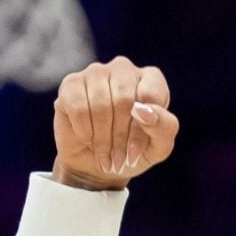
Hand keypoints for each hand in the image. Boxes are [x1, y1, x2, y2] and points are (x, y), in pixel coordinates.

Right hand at [51, 57, 178, 191]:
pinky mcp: (71, 84)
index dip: (142, 129)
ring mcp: (96, 73)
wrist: (95, 166)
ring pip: (100, 104)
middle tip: (118, 158)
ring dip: (102, 138)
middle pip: (124, 99)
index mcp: (150, 79)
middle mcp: (123, 69)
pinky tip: (87, 139)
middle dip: (120, 136)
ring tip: (104, 153)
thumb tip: (141, 110)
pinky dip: (84, 131)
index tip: (135, 152)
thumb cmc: (130, 153)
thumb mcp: (158, 148)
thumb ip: (164, 127)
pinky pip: (78, 107)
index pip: (151, 96)